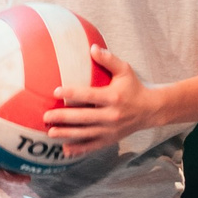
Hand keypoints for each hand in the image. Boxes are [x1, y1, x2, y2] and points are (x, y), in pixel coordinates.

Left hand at [45, 47, 161, 154]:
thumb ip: (109, 60)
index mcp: (113, 97)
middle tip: (46, 116)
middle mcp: (111, 115)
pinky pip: (92, 146)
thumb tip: (92, 48)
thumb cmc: (134, 87)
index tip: (55, 91)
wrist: (150, 110)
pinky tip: (65, 150)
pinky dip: (79, 149)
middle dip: (64, 118)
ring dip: (67, 134)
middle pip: (84, 118)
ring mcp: (110, 130)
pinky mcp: (110, 139)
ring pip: (85, 134)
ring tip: (50, 133)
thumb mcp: (125, 70)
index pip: (89, 95)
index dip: (72, 94)